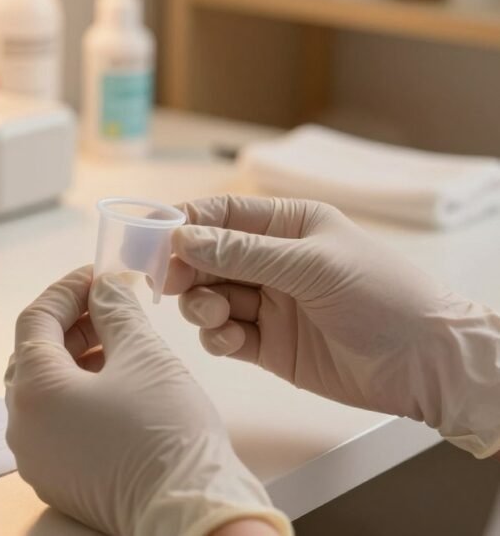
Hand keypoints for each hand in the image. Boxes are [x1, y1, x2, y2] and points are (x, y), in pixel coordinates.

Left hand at [5, 266, 290, 535]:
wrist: (192, 511)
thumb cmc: (168, 434)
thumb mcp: (144, 354)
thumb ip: (116, 309)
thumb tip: (106, 286)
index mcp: (34, 392)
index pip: (35, 320)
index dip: (67, 290)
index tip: (97, 276)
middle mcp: (23, 427)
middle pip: (34, 355)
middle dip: (72, 324)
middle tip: (110, 306)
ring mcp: (37, 458)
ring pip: (44, 390)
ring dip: (76, 359)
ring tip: (119, 344)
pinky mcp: (57, 478)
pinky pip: (54, 423)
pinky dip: (77, 395)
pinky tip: (115, 385)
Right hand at [167, 195, 499, 457]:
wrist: (425, 363)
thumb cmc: (383, 296)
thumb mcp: (312, 265)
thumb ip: (243, 253)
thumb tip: (182, 238)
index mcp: (289, 225)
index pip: (222, 215)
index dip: (184, 223)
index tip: (152, 239)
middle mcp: (273, 261)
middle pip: (206, 257)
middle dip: (185, 269)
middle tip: (169, 284)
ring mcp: (268, 303)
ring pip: (208, 297)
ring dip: (200, 305)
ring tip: (214, 315)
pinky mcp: (267, 344)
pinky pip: (223, 335)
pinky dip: (217, 337)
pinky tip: (232, 340)